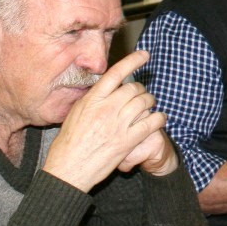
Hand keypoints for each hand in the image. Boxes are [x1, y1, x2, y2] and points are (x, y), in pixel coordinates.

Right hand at [43, 50, 169, 191]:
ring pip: (145, 103)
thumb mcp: (74, 114)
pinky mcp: (128, 140)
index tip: (145, 55)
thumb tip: (105, 87)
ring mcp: (118, 124)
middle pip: (134, 88)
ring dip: (150, 103)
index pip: (116, 74)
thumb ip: (92, 99)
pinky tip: (159, 119)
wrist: (67, 170)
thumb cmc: (68, 143)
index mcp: (92, 100)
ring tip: (149, 107)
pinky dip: (159, 118)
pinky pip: (151, 123)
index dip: (133, 61)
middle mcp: (106, 108)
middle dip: (140, 90)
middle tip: (141, 96)